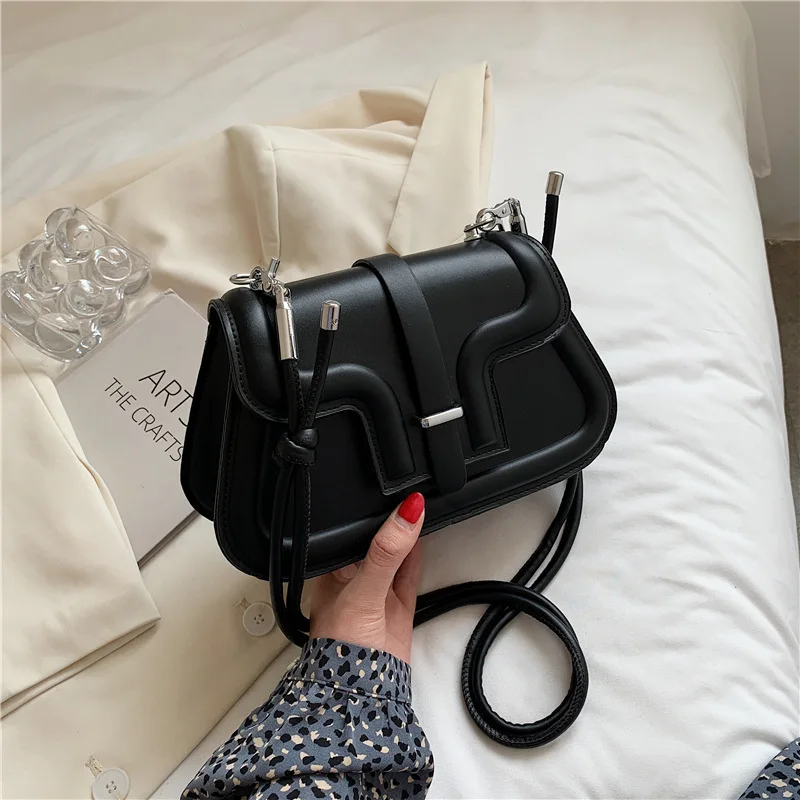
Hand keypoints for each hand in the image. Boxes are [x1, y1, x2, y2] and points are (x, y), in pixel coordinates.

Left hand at [309, 493, 424, 662]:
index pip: (350, 530)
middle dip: (390, 519)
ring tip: (418, 505)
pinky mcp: (397, 604)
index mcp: (331, 569)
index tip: (387, 487)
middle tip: (408, 493)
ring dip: (406, 532)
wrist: (364, 690)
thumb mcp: (364, 590)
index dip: (366, 510)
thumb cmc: (341, 645)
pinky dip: (418, 553)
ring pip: (394, 552)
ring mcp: (377, 590)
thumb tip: (406, 515)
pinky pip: (410, 571)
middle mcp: (352, 577)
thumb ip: (386, 553)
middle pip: (374, 538)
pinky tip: (422, 534)